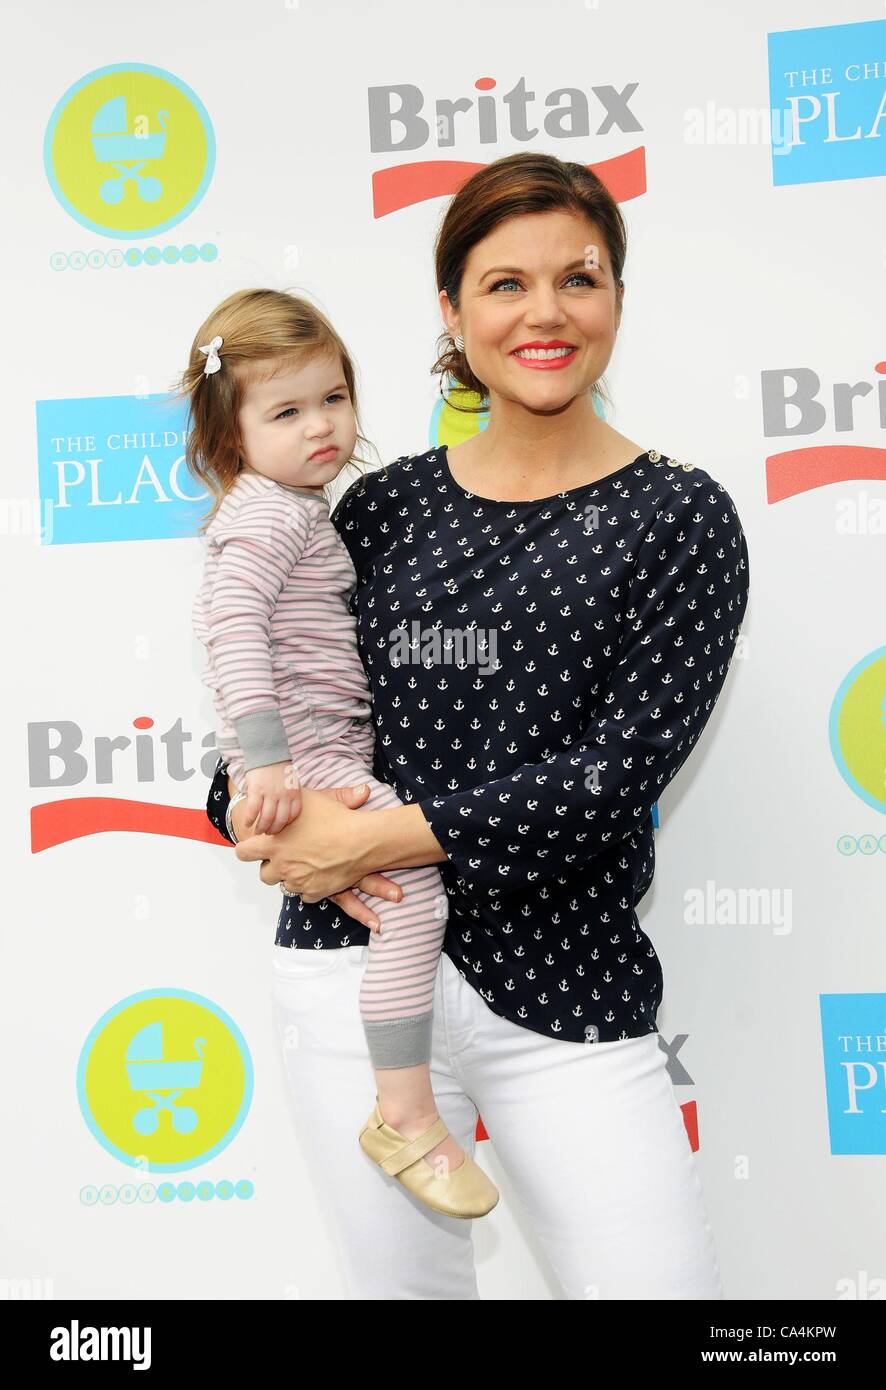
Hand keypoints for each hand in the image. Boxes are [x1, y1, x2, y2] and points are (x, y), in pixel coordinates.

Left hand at [229, 780, 401, 931]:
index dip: (248, 849)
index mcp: (273, 844)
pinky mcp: (315, 892)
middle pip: (264, 875)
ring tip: (307, 862)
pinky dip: (310, 887)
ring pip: (285, 885)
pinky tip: (320, 872)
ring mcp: (298, 881)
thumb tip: (279, 794)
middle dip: (272, 866)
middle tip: (287, 856)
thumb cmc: (335, 817)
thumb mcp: (308, 799)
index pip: (243, 852)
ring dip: (292, 876)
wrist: (361, 841)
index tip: (257, 847)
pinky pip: (305, 895)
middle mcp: (282, 865)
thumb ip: (288, 800)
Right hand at [240, 760, 301, 834]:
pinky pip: (253, 810)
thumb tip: (285, 809)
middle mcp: (283, 795)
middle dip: (273, 830)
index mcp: (294, 792)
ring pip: (266, 818)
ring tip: (257, 831)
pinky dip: (249, 819)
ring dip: (261, 828)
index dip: (285, 824)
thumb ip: (290, 794)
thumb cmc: (278, 766)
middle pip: (280, 820)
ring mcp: (270, 793)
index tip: (280, 828)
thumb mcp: (291, 781)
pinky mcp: (256, 790)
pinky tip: (247, 824)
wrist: (267, 750)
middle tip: (268, 833)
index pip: (293, 815)